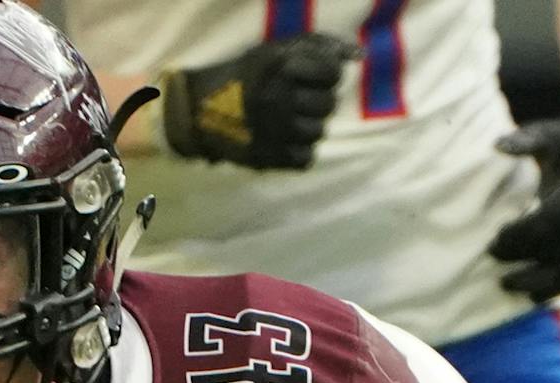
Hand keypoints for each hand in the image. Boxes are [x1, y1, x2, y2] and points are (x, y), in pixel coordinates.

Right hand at [160, 33, 352, 169]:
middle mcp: (280, 98)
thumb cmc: (244, 75)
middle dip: (316, 101)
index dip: (325, 74)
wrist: (200, 110)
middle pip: (328, 104)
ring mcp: (275, 132)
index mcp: (281, 67)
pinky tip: (282, 140)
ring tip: (287, 120)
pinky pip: (306, 158)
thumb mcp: (275, 50)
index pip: (332, 72)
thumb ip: (318, 46)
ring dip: (307, 126)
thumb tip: (358, 54)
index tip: (310, 75)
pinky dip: (298, 151)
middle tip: (295, 99)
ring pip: (319, 133)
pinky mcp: (270, 158)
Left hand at [489, 95, 559, 299]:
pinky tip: (530, 295)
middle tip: (493, 256)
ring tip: (507, 284)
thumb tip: (495, 146)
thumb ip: (525, 139)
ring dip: (539, 283)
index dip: (523, 233)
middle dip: (524, 256)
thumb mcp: (550, 135)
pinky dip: (556, 291)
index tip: (496, 237)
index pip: (555, 218)